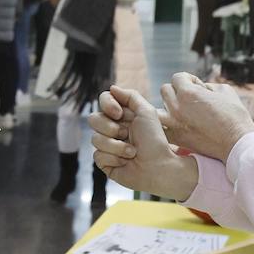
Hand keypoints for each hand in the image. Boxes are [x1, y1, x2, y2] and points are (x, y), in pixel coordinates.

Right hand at [89, 85, 197, 201]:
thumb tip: (111, 88)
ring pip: (95, 139)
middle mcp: (112, 129)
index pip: (103, 101)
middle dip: (110, 128)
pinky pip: (98, 155)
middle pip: (93, 119)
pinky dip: (114, 158)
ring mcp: (107, 145)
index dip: (107, 105)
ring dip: (116, 146)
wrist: (159, 166)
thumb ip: (130, 96)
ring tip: (132, 152)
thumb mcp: (146, 112)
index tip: (119, 114)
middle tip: (127, 134)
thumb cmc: (155, 140)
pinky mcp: (105, 162)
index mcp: (121, 115)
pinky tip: (125, 162)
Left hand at [157, 72, 253, 161]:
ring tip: (177, 112)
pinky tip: (173, 126)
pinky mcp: (176, 138)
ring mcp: (174, 124)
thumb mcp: (224, 90)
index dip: (189, 80)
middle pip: (165, 90)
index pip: (177, 77)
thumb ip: (207, 85)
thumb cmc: (234, 116)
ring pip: (157, 109)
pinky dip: (164, 127)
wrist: (237, 143)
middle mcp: (177, 107)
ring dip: (166, 108)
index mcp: (188, 93)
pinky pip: (161, 129)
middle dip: (177, 91)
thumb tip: (200, 88)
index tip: (199, 87)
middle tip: (190, 99)